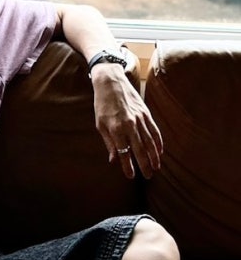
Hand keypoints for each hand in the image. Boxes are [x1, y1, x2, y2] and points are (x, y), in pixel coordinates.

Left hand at [90, 64, 162, 178]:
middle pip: (140, 149)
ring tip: (156, 167)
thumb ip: (108, 143)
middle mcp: (130, 125)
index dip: (128, 166)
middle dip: (145, 164)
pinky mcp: (146, 113)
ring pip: (150, 141)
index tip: (131, 176)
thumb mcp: (100, 125)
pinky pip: (154, 130)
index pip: (124, 152)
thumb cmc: (102, 105)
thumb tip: (113, 160)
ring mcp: (140, 118)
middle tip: (148, 176)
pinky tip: (160, 151)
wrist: (111, 82)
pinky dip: (158, 141)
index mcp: (116, 129)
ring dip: (154, 155)